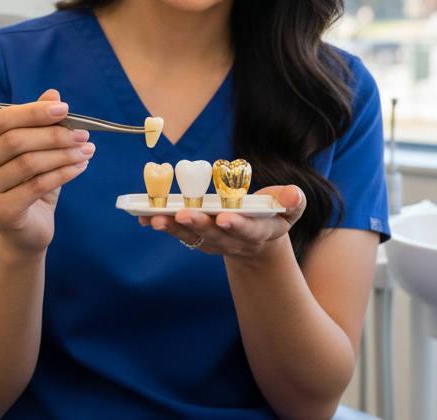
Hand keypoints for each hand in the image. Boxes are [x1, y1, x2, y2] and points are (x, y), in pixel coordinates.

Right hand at [0, 88, 94, 255]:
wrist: (26, 230)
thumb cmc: (30, 183)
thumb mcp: (37, 149)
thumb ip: (40, 122)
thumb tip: (53, 95)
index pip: (1, 119)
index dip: (34, 112)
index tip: (66, 109)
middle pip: (15, 140)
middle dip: (54, 134)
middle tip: (83, 133)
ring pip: (28, 163)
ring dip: (63, 154)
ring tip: (87, 150)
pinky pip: (36, 186)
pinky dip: (63, 174)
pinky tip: (80, 167)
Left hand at [138, 185, 305, 259]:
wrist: (259, 238)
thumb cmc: (273, 214)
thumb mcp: (290, 208)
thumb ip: (292, 201)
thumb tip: (293, 194)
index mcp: (260, 231)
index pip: (249, 230)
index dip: (237, 225)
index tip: (224, 218)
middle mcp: (235, 240)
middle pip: (216, 235)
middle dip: (199, 225)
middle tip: (183, 214)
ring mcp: (215, 241)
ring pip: (193, 237)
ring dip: (174, 228)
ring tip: (154, 218)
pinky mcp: (198, 238)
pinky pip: (179, 233)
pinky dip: (162, 226)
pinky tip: (142, 217)